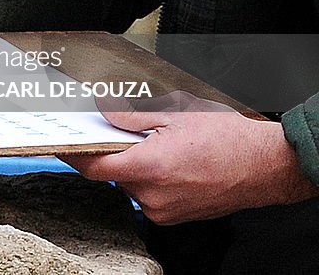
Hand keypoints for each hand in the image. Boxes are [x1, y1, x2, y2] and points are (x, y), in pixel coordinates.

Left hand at [61, 92, 318, 223]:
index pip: (94, 167)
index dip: (72, 154)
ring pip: (129, 185)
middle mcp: (153, 195)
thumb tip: (103, 109)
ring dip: (131, 165)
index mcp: (150, 168)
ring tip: (152, 144)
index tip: (60, 143)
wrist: (266, 166)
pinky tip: (164, 161)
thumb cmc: (228, 139)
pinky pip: (146, 196)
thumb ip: (132, 115)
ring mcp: (163, 210)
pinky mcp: (173, 217)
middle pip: (111, 174)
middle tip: (114, 131)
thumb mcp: (175, 115)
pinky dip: (147, 178)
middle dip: (110, 152)